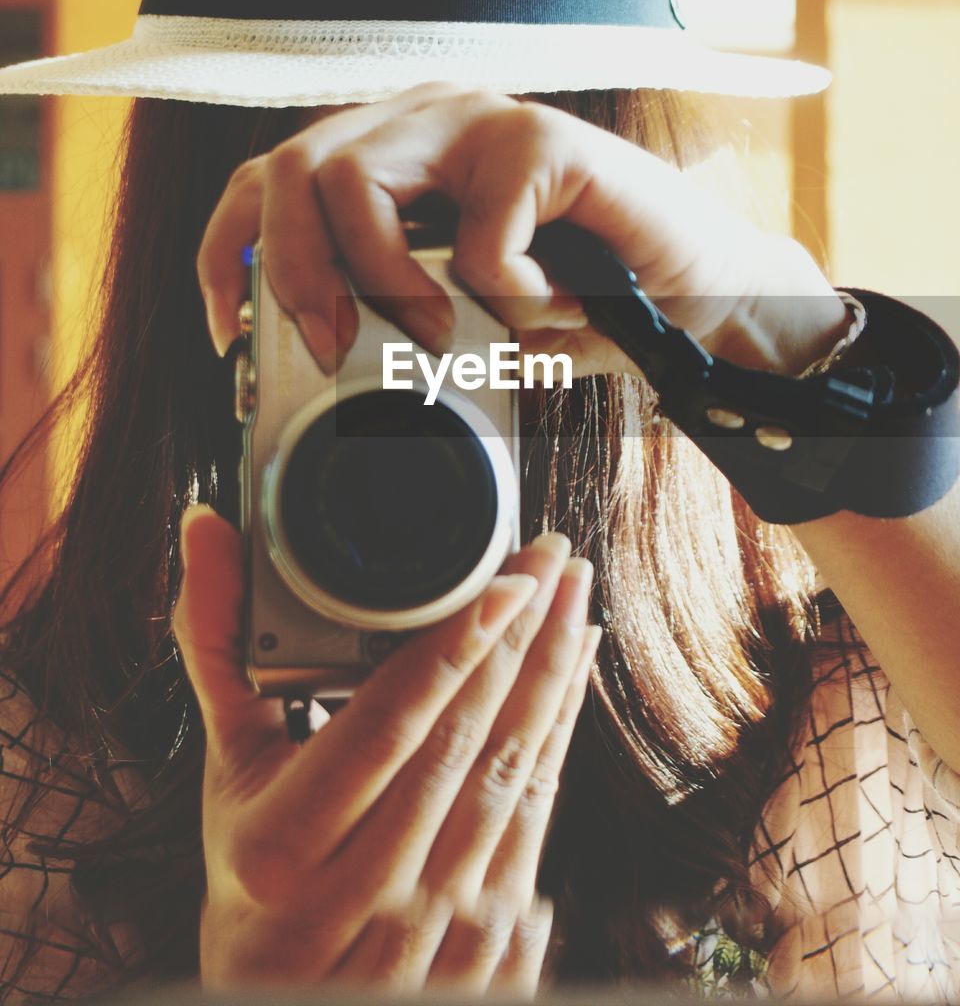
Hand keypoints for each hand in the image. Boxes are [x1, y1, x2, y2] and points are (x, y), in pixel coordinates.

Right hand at [173, 504, 599, 992]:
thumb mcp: (226, 764)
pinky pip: (537, 820)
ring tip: (573, 598)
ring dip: (551, 681)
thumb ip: (217, 643)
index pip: (387, 728)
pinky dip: (559, 737)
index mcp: (285, 844)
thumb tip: (205, 528)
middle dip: (519, 642)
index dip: (454, 649)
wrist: (280, 992)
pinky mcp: (485, 941)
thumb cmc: (253, 865)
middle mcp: (362, 892)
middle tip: (553, 560)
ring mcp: (430, 926)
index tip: (507, 582)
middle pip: (463, 745)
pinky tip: (572, 675)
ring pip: (510, 781)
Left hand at [197, 82, 847, 376]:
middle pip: (290, 169)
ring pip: (355, 181)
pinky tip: (553, 305)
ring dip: (388, 284)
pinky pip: (477, 237)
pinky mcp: (543, 139)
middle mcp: (423, 119)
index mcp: (393, 154)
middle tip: (335, 349)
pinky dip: (507, 298)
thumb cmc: (580, 304)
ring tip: (447, 336)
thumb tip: (311, 360)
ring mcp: (481, 118)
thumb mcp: (465, 319)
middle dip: (296, 275)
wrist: (699, 297)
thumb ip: (393, 319)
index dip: (227, 253)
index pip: (269, 180)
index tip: (229, 335)